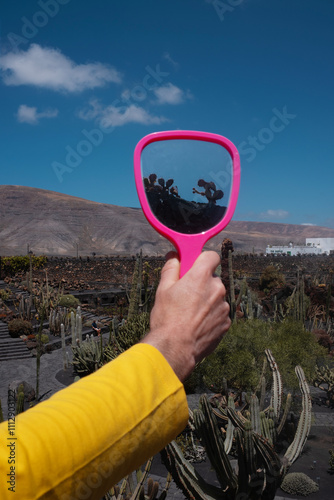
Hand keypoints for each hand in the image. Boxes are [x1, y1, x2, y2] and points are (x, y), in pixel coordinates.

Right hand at [142, 251, 230, 380]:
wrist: (176, 348)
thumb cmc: (167, 317)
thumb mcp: (163, 289)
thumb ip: (171, 268)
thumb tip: (174, 256)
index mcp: (201, 277)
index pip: (211, 256)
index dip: (202, 260)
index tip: (194, 266)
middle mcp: (217, 288)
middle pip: (212, 278)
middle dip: (202, 283)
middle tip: (186, 294)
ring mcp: (224, 307)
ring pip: (216, 297)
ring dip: (207, 300)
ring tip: (190, 314)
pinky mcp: (226, 323)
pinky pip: (219, 313)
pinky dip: (211, 315)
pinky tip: (197, 324)